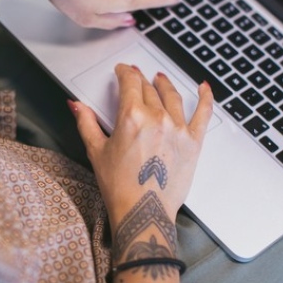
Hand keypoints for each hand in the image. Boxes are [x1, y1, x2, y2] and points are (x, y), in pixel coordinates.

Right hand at [70, 65, 212, 223]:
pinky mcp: (193, 142)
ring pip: (172, 96)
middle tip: (136, 78)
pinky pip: (203, 113)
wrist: (144, 211)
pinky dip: (205, 97)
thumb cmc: (120, 187)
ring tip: (160, 79)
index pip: (130, 83)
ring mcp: (177, 129)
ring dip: (164, 84)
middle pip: (149, 89)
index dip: (125, 73)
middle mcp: (157, 118)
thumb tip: (77, 106)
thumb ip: (87, 123)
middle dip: (141, 80)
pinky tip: (203, 88)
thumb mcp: (96, 151)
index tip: (122, 71)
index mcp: (131, 117)